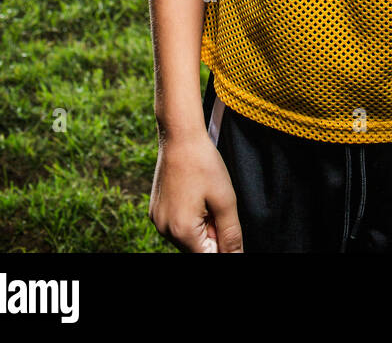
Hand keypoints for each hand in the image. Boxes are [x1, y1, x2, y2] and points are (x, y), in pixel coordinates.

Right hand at [149, 127, 243, 252]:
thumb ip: (231, 235)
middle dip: (211, 233)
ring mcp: (157, 220)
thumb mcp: (225, 200)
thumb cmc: (203, 164)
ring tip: (204, 196)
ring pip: (186, 236)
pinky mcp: (155, 211)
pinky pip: (176, 224)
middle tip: (216, 203)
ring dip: (200, 225)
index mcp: (181, 231)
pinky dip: (188, 217)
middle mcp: (164, 230)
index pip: (207, 256)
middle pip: (197, 248)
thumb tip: (236, 256)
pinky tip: (194, 194)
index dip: (222, 243)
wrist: (179, 135)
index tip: (223, 219)